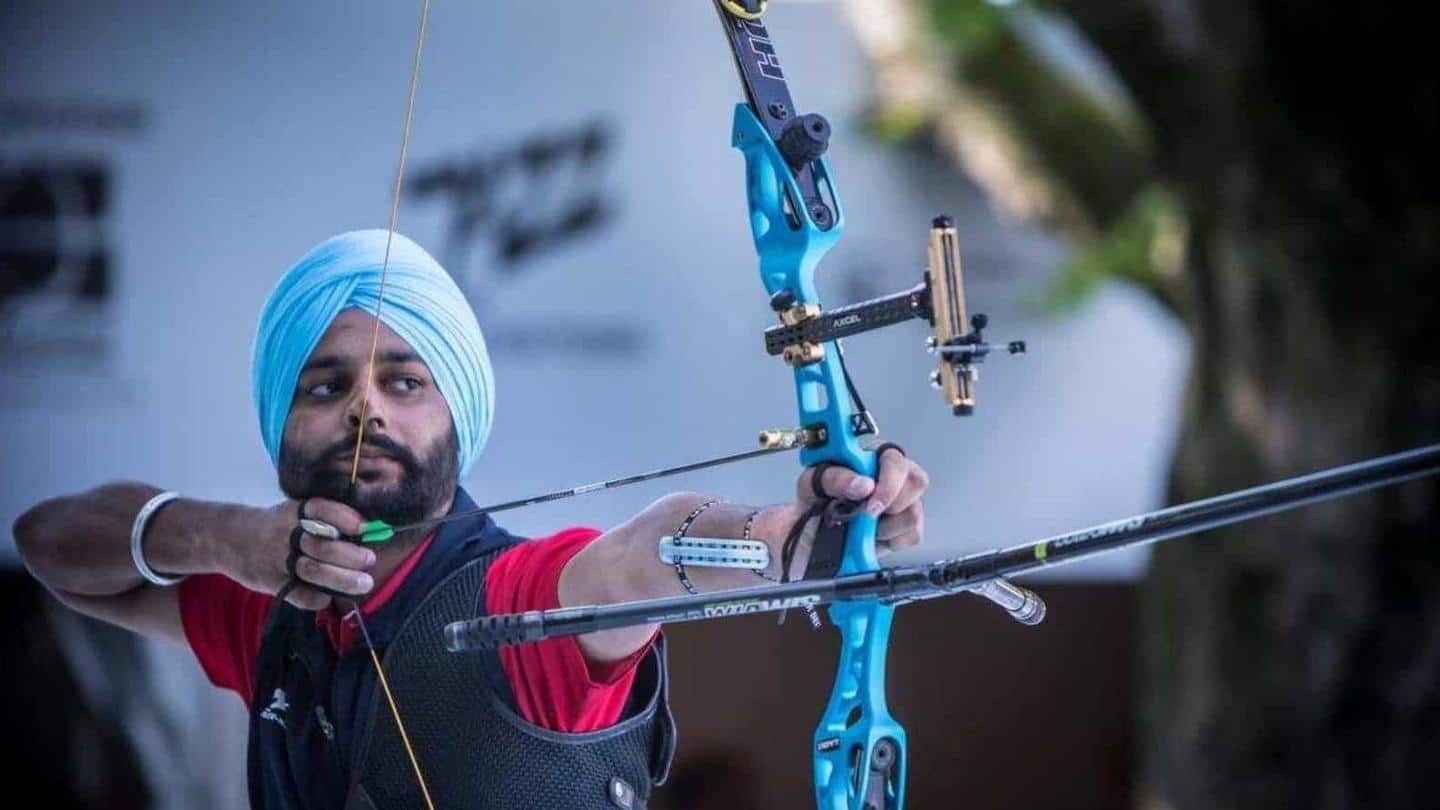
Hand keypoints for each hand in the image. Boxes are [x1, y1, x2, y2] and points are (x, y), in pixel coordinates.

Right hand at [215, 498, 376, 610]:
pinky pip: (299, 594)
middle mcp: (285, 533)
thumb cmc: (275, 526)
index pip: (321, 509)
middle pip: (322, 545)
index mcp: (294, 512)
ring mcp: (277, 559)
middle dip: (350, 555)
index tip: (363, 527)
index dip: (344, 518)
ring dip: (343, 579)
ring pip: (314, 571)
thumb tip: (368, 531)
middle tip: (369, 560)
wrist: (228, 538)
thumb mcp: (293, 513)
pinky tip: (329, 596)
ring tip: (364, 583)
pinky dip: (319, 597)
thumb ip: (323, 521)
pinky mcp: (271, 582)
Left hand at [795, 446, 928, 554]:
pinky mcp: (908, 527)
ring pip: (913, 514)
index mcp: (873, 456)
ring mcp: (906, 501)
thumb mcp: (812, 484)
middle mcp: (895, 475)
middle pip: (916, 482)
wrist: (812, 533)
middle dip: (890, 505)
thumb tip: (863, 484)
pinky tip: (874, 536)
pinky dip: (889, 541)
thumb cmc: (816, 501)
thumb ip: (835, 479)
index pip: (894, 459)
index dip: (888, 481)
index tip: (869, 500)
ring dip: (884, 527)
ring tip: (863, 527)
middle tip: (865, 516)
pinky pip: (912, 536)